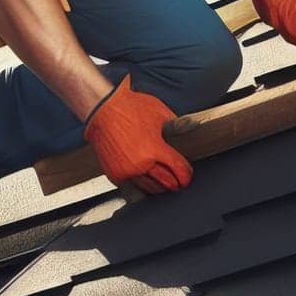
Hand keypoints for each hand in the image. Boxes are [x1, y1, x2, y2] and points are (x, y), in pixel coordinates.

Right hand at [83, 76, 191, 191]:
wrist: (102, 109)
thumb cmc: (131, 107)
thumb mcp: (160, 112)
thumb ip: (176, 125)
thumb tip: (192, 129)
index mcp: (154, 148)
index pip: (177, 168)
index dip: (186, 175)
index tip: (187, 177)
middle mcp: (140, 163)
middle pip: (165, 182)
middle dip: (176, 184)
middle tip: (180, 183)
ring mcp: (126, 171)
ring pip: (149, 188)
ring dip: (159, 188)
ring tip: (165, 185)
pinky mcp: (114, 174)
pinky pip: (132, 186)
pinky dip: (142, 186)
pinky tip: (148, 183)